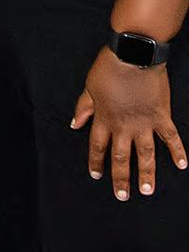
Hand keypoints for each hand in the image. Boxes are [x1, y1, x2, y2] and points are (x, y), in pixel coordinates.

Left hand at [73, 47, 186, 200]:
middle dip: (121, 178)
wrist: (132, 55)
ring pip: (145, 154)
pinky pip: (171, 138)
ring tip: (147, 191)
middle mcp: (123, 125)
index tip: (97, 176)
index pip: (97, 146)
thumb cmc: (108, 68)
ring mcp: (144, 123)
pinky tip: (182, 165)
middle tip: (122, 196)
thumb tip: (75, 124)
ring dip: (146, 173)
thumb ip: (83, 108)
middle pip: (121, 157)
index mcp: (103, 118)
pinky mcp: (161, 116)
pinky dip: (177, 151)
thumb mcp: (89, 87)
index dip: (96, 161)